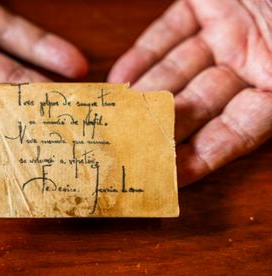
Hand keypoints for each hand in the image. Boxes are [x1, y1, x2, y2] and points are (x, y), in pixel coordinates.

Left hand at [108, 0, 271, 185]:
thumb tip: (259, 120)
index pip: (235, 132)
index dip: (204, 156)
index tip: (172, 177)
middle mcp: (247, 64)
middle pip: (197, 104)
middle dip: (163, 127)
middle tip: (130, 147)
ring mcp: (223, 34)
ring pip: (176, 70)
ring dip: (146, 93)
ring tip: (117, 116)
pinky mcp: (203, 3)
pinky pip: (168, 32)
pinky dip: (144, 53)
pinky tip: (121, 78)